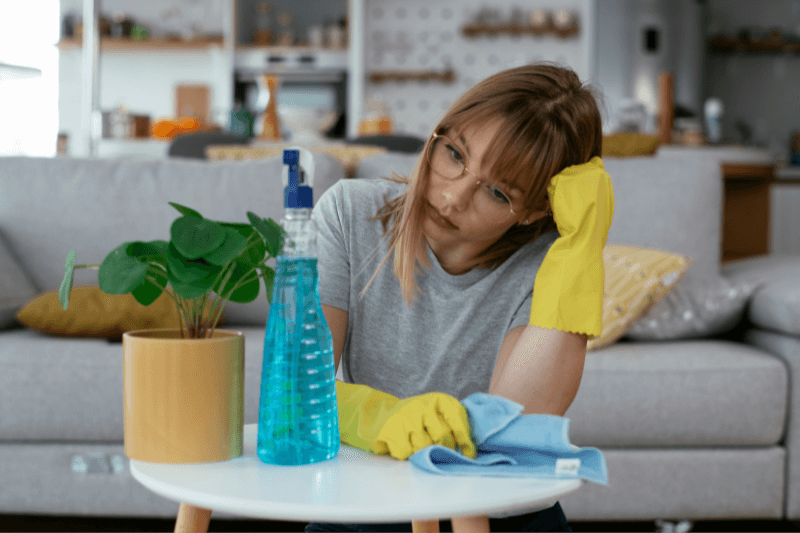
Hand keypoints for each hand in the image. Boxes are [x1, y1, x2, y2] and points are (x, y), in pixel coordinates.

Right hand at [336, 381, 475, 460]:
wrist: (376, 414)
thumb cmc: (412, 420)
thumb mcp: (434, 414)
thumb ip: (451, 424)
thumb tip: (470, 451)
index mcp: (439, 399)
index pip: (458, 420)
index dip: (465, 440)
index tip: (468, 455)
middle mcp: (423, 404)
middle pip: (443, 437)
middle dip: (443, 450)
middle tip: (437, 453)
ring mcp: (406, 416)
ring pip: (424, 447)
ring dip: (420, 452)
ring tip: (413, 444)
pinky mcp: (391, 429)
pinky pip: (406, 452)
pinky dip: (404, 454)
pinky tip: (400, 444)